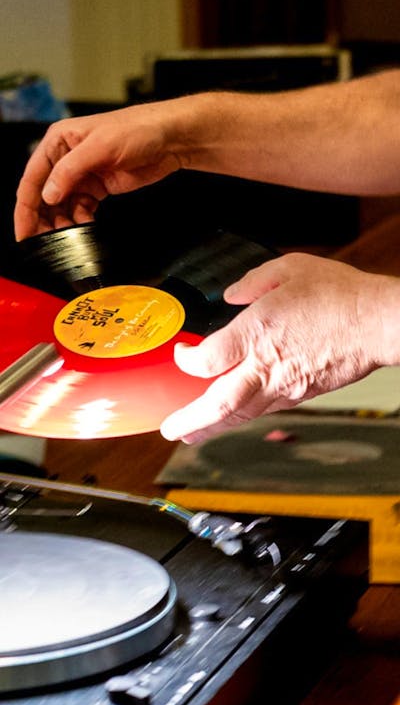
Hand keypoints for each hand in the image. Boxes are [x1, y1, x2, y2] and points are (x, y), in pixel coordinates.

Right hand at [13, 101, 185, 240]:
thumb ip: (70, 170)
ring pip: (61, 206)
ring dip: (61, 223)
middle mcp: (66, 159)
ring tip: (65, 237)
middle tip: (41, 242)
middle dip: (42, 219)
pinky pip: (80, 209)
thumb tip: (49, 194)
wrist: (169, 139)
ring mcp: (82, 175)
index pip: (33, 177)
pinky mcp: (98, 188)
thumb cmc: (137, 129)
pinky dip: (79, 221)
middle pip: (44, 195)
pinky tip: (84, 228)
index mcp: (59, 142)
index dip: (26, 206)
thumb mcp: (100, 147)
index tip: (23, 230)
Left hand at [160, 252, 398, 443]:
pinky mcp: (301, 394)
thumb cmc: (340, 295)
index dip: (187, 361)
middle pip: (219, 403)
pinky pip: (265, 410)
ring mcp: (285, 385)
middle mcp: (266, 366)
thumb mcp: (289, 269)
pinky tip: (235, 416)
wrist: (377, 323)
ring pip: (241, 414)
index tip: (182, 354)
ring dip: (213, 427)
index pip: (206, 360)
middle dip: (191, 419)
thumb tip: (232, 294)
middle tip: (170, 429)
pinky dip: (243, 416)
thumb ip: (253, 282)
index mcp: (256, 333)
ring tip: (192, 435)